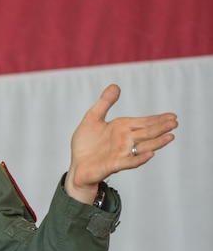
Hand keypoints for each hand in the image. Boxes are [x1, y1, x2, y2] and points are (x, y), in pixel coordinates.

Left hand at [65, 84, 177, 203]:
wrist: (76, 165)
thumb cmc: (85, 143)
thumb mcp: (92, 118)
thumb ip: (104, 103)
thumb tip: (115, 86)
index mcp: (122, 128)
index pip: (144, 122)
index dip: (157, 119)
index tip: (172, 115)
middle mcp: (125, 140)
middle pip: (147, 133)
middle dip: (161, 127)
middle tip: (175, 122)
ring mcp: (121, 153)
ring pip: (143, 147)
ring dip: (157, 142)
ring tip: (170, 136)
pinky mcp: (114, 164)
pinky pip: (129, 161)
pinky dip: (140, 158)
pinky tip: (150, 153)